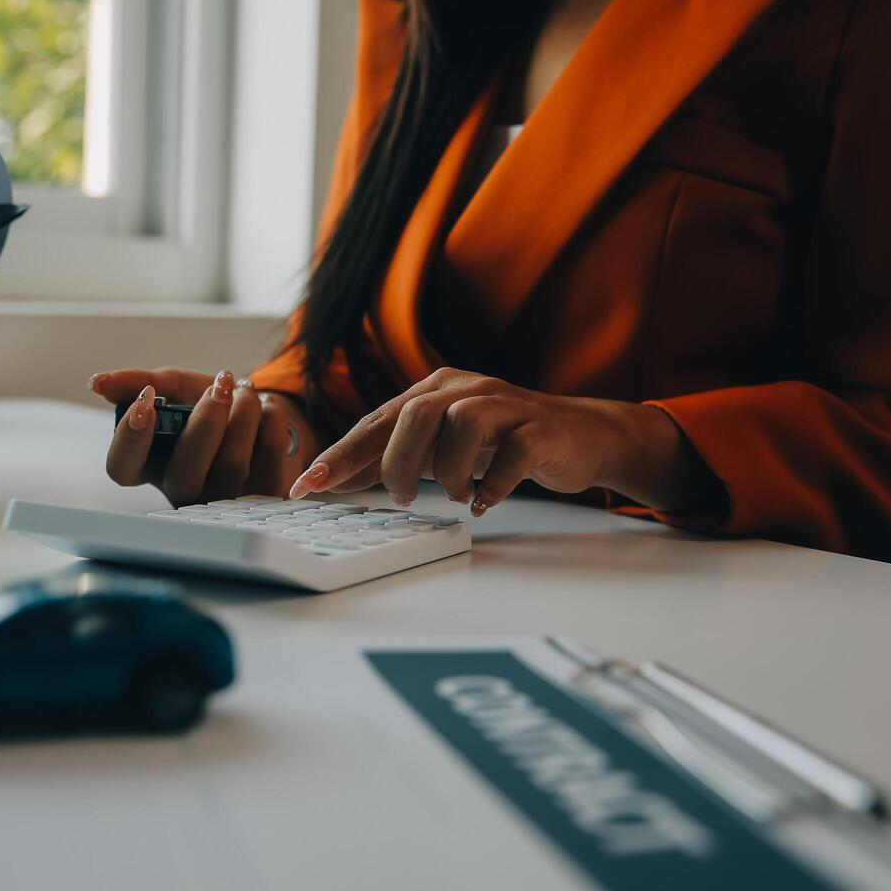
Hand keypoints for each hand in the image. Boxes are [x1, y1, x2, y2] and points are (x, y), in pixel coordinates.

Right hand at [90, 368, 319, 505]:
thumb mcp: (175, 387)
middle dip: (205, 423)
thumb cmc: (208, 404)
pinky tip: (266, 407)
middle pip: (184, 474)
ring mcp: (225, 500)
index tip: (146, 402)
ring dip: (243, 414)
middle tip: (220, 383)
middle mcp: (184, 491)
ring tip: (245, 389)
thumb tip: (99, 383)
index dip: (129, 439)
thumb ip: (141, 382)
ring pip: (231, 464)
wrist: (260, 414)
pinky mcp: (264, 495)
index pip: (123, 468)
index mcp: (153, 465)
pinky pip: (269, 457)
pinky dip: (270, 421)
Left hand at [288, 367, 719, 516]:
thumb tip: (335, 480)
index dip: (341, 454)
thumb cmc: (503, 442)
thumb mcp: (443, 445)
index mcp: (437, 388)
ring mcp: (508, 407)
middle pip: (415, 415)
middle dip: (397, 463)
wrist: (583, 435)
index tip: (307, 486)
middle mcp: (468, 389)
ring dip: (449, 471)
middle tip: (402, 498)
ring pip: (462, 425)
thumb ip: (396, 456)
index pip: (378, 419)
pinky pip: (511, 455)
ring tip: (456, 495)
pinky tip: (486, 502)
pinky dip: (493, 485)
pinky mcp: (541, 431)